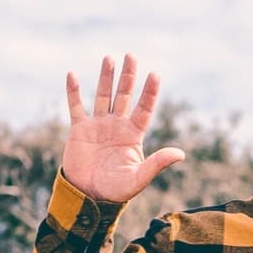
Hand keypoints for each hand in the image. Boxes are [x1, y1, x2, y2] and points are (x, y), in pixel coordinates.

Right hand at [63, 54, 184, 202]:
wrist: (89, 197)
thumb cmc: (116, 190)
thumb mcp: (139, 178)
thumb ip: (157, 163)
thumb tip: (181, 154)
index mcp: (133, 135)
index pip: (144, 109)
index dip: (149, 92)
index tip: (155, 74)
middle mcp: (117, 126)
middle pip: (124, 95)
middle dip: (128, 76)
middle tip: (132, 56)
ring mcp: (98, 125)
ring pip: (103, 96)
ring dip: (106, 77)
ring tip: (109, 58)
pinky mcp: (79, 129)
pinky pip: (76, 106)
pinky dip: (74, 91)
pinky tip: (72, 74)